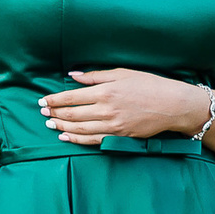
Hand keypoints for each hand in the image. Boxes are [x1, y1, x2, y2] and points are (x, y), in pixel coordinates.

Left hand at [40, 69, 210, 145]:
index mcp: (106, 90)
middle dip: (54, 114)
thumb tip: (73, 76)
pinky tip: (66, 138)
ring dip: (62, 127)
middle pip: (72, 114)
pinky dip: (76, 140)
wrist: (172, 105)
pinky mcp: (119, 136)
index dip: (54, 100)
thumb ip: (95, 76)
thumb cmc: (150, 85)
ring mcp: (112, 125)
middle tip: (42, 113)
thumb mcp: (122, 73)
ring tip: (50, 125)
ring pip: (79, 129)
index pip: (72, 97)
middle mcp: (106, 109)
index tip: (42, 101)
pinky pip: (92, 140)